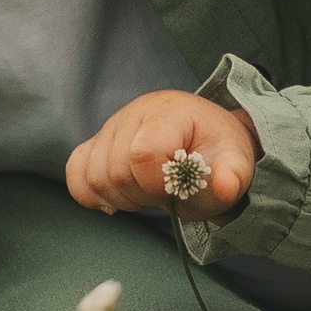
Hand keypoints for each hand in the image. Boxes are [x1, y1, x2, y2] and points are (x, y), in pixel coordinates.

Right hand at [66, 91, 258, 220]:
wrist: (206, 142)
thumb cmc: (217, 154)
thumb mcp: (235, 165)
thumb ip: (230, 176)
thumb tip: (226, 186)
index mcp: (169, 112)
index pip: (143, 154)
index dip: (157, 183)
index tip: (177, 188)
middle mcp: (134, 113)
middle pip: (115, 171)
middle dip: (142, 195)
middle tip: (166, 193)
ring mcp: (111, 126)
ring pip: (92, 175)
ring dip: (119, 197)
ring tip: (147, 192)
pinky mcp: (97, 142)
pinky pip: (75, 171)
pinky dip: (90, 192)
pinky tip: (116, 198)